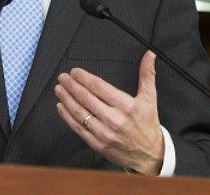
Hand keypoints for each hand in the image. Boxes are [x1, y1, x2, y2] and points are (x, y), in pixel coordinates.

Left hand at [55, 50, 163, 174]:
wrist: (150, 155)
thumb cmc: (148, 124)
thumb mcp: (150, 98)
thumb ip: (147, 75)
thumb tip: (149, 54)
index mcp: (127, 106)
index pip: (99, 87)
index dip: (83, 78)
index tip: (74, 72)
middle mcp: (115, 119)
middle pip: (86, 98)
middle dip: (71, 85)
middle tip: (62, 77)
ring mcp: (105, 133)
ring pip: (79, 113)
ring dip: (66, 99)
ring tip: (59, 89)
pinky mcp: (98, 144)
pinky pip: (78, 128)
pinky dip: (67, 117)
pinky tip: (60, 107)